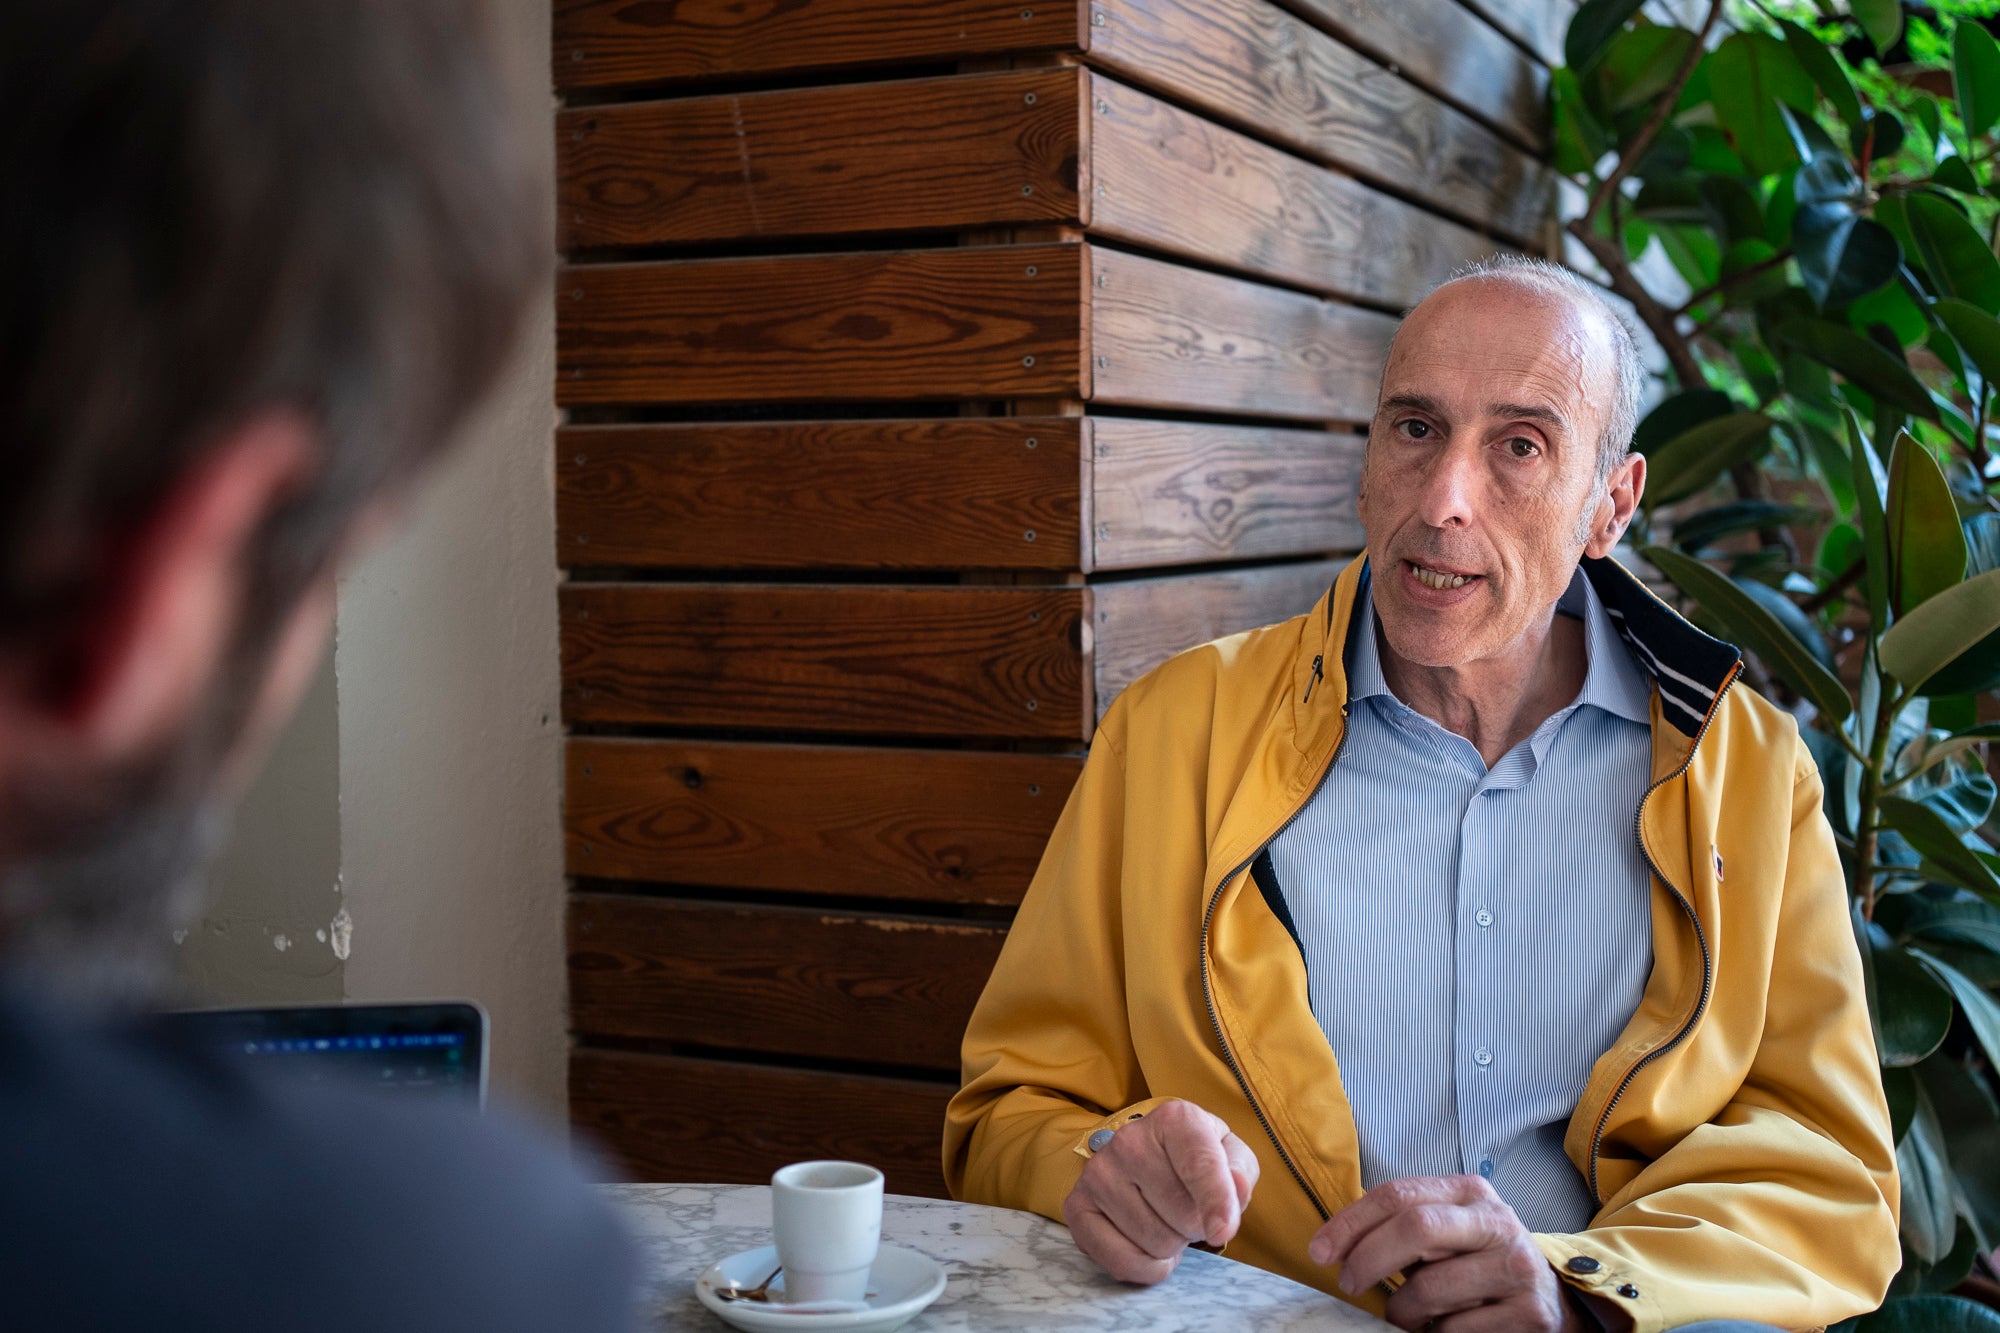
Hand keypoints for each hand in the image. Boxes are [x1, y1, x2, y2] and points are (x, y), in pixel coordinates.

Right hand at [1061, 1099, 1259, 1284]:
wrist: (1142, 1156)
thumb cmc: (1192, 1159)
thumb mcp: (1227, 1153)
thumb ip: (1239, 1169)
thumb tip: (1236, 1188)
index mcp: (1175, 1120)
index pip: (1198, 1164)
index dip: (1215, 1201)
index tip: (1222, 1232)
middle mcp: (1130, 1140)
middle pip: (1181, 1214)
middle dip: (1196, 1225)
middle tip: (1188, 1209)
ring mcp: (1098, 1173)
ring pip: (1155, 1242)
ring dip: (1172, 1245)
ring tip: (1165, 1219)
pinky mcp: (1077, 1207)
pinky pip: (1121, 1261)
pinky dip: (1145, 1267)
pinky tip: (1146, 1243)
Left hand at [1309, 1175, 1585, 1331]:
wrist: (1551, 1302)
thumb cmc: (1478, 1264)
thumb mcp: (1447, 1232)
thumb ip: (1404, 1227)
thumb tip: (1335, 1246)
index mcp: (1470, 1192)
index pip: (1398, 1194)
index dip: (1351, 1222)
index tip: (1319, 1252)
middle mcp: (1498, 1221)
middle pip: (1415, 1228)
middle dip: (1368, 1259)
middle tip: (1349, 1285)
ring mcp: (1517, 1267)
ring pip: (1430, 1288)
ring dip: (1402, 1310)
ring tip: (1406, 1314)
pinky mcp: (1531, 1313)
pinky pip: (1456, 1329)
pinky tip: (1444, 1327)